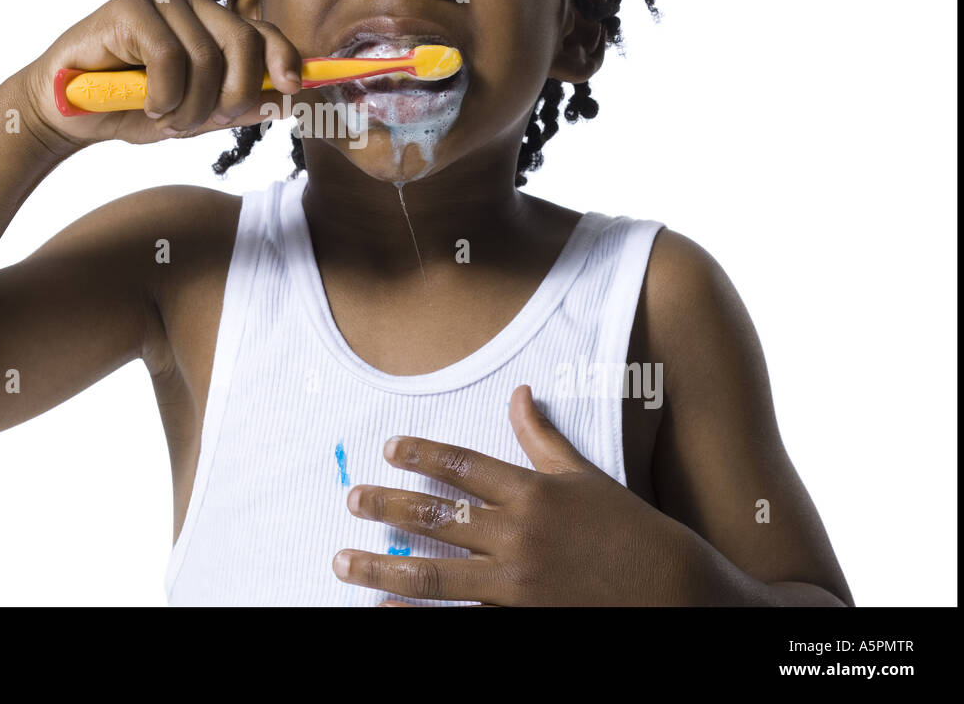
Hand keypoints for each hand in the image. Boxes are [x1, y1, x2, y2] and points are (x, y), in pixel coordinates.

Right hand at [16, 0, 303, 156]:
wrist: (67, 112)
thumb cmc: (131, 108)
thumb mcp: (194, 114)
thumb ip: (237, 105)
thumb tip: (287, 101)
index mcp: (213, 23)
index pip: (263, 33)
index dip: (284, 59)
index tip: (293, 90)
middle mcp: (193, 2)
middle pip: (242, 43)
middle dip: (232, 97)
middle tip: (206, 124)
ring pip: (205, 57)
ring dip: (189, 106)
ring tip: (165, 119)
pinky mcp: (129, 6)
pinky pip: (168, 56)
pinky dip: (163, 94)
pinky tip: (146, 104)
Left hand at [333, 384, 695, 605]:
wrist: (674, 593)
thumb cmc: (629, 530)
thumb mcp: (585, 478)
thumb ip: (543, 440)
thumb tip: (519, 395)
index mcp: (532, 494)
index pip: (462, 466)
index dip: (421, 455)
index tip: (388, 449)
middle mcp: (518, 537)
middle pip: (436, 518)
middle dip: (386, 507)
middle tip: (351, 500)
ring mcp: (516, 586)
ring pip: (434, 575)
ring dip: (382, 569)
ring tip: (343, 561)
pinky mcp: (520, 622)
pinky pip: (458, 622)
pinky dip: (418, 621)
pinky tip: (383, 614)